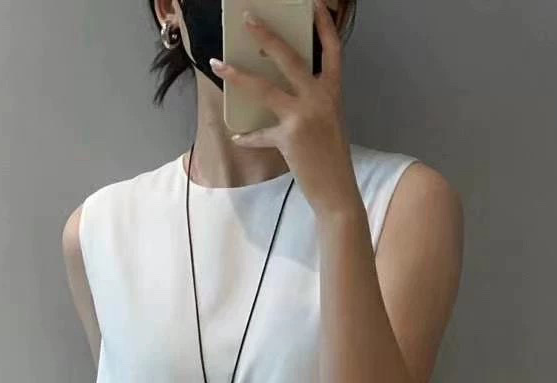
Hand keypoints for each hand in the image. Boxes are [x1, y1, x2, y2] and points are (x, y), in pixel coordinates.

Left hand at [211, 0, 361, 220]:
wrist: (336, 190)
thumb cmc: (331, 156)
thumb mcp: (328, 119)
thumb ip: (313, 99)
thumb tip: (285, 87)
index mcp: (333, 90)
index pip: (332, 48)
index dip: (324, 23)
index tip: (314, 4)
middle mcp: (320, 98)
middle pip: (289, 57)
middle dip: (266, 36)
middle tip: (248, 20)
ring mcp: (303, 116)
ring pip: (264, 88)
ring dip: (238, 76)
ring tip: (219, 65)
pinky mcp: (288, 138)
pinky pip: (260, 133)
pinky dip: (248, 136)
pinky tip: (237, 135)